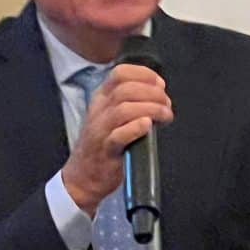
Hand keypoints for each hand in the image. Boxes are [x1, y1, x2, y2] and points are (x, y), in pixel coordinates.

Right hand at [61, 64, 172, 215]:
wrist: (83, 176)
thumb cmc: (103, 144)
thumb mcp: (111, 115)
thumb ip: (131, 101)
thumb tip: (159, 90)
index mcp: (101, 98)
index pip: (120, 73)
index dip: (144, 75)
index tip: (160, 84)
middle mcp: (99, 111)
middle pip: (126, 90)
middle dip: (153, 94)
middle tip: (166, 104)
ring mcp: (100, 130)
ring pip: (124, 109)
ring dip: (151, 109)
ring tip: (165, 116)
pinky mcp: (106, 151)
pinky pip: (119, 135)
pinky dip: (136, 128)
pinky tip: (148, 126)